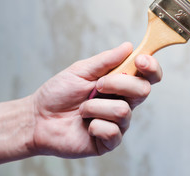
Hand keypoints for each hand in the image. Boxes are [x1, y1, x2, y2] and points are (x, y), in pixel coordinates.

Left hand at [31, 42, 161, 156]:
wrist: (38, 118)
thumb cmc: (59, 93)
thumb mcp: (81, 70)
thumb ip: (106, 60)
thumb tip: (128, 46)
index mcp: (120, 84)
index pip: (148, 76)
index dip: (151, 67)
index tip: (140, 59)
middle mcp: (124, 102)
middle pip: (143, 90)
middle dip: (118, 84)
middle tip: (96, 85)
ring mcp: (118, 123)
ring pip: (123, 111)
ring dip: (95, 106)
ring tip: (82, 109)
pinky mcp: (109, 142)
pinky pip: (113, 131)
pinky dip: (94, 125)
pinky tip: (85, 125)